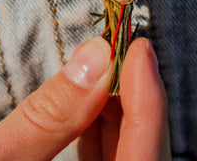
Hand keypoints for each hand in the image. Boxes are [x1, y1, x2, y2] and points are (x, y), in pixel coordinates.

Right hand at [0, 37, 170, 160]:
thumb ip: (47, 115)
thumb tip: (96, 55)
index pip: (143, 158)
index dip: (149, 101)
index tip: (140, 47)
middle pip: (142, 156)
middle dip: (136, 99)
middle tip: (123, 47)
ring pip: (128, 160)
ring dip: (120, 112)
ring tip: (107, 64)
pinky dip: (102, 131)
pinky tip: (90, 104)